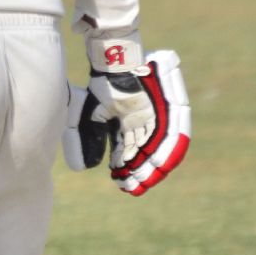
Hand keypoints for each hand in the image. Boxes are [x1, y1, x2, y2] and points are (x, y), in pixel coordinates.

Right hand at [68, 46, 190, 194]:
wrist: (115, 66)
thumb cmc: (102, 88)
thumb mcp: (89, 117)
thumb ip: (86, 140)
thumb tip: (85, 168)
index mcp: (125, 123)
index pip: (127, 151)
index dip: (124, 168)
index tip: (120, 183)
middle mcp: (141, 123)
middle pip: (143, 153)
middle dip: (138, 172)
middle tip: (132, 188)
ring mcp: (154, 118)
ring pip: (156, 147)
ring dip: (151, 166)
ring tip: (144, 182)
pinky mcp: (166, 112)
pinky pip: (171, 135)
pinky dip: (167, 152)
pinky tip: (162, 166)